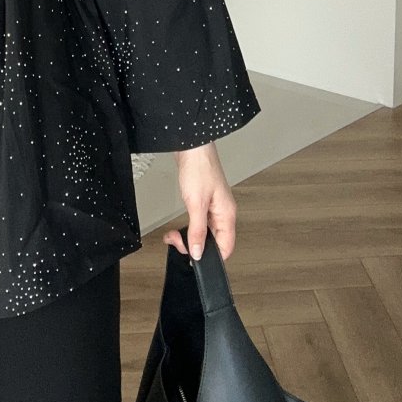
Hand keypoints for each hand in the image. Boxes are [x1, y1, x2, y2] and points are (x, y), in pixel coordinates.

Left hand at [162, 141, 236, 262]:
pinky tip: (180, 224)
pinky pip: (199, 220)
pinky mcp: (204, 199)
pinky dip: (189, 225)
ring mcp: (214, 205)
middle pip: (214, 241)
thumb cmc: (199, 167)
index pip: (226, 247)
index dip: (211, 257)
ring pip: (205, 231)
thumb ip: (197, 230)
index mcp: (227, 214)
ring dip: (190, 235)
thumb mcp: (196, 203)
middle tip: (178, 241)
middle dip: (195, 245)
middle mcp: (223, 211)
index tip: (193, 257)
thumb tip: (198, 252)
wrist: (191, 144)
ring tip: (174, 235)